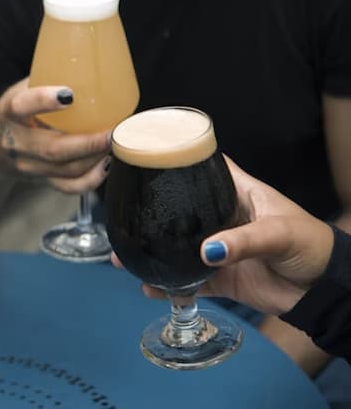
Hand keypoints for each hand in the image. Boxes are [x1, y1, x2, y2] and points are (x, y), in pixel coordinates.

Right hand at [0, 78, 110, 193]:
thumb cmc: (12, 114)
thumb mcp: (18, 92)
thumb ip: (46, 81)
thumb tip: (89, 63)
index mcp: (8, 114)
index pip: (21, 106)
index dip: (44, 101)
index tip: (69, 94)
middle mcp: (15, 143)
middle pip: (52, 149)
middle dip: (88, 142)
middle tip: (112, 129)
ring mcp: (28, 166)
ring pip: (65, 170)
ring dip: (95, 157)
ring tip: (115, 141)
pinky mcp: (40, 180)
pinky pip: (68, 187)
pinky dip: (91, 179)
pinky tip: (106, 164)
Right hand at [119, 157, 333, 314]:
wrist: (324, 292)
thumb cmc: (310, 246)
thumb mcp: (280, 233)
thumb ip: (244, 241)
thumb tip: (207, 251)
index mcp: (237, 193)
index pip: (206, 168)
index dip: (181, 159)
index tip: (149, 155)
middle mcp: (221, 218)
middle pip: (180, 211)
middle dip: (150, 215)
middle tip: (121, 217)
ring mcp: (217, 249)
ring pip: (177, 249)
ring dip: (152, 254)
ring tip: (123, 259)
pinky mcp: (219, 278)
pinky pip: (188, 282)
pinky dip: (169, 286)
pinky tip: (150, 288)